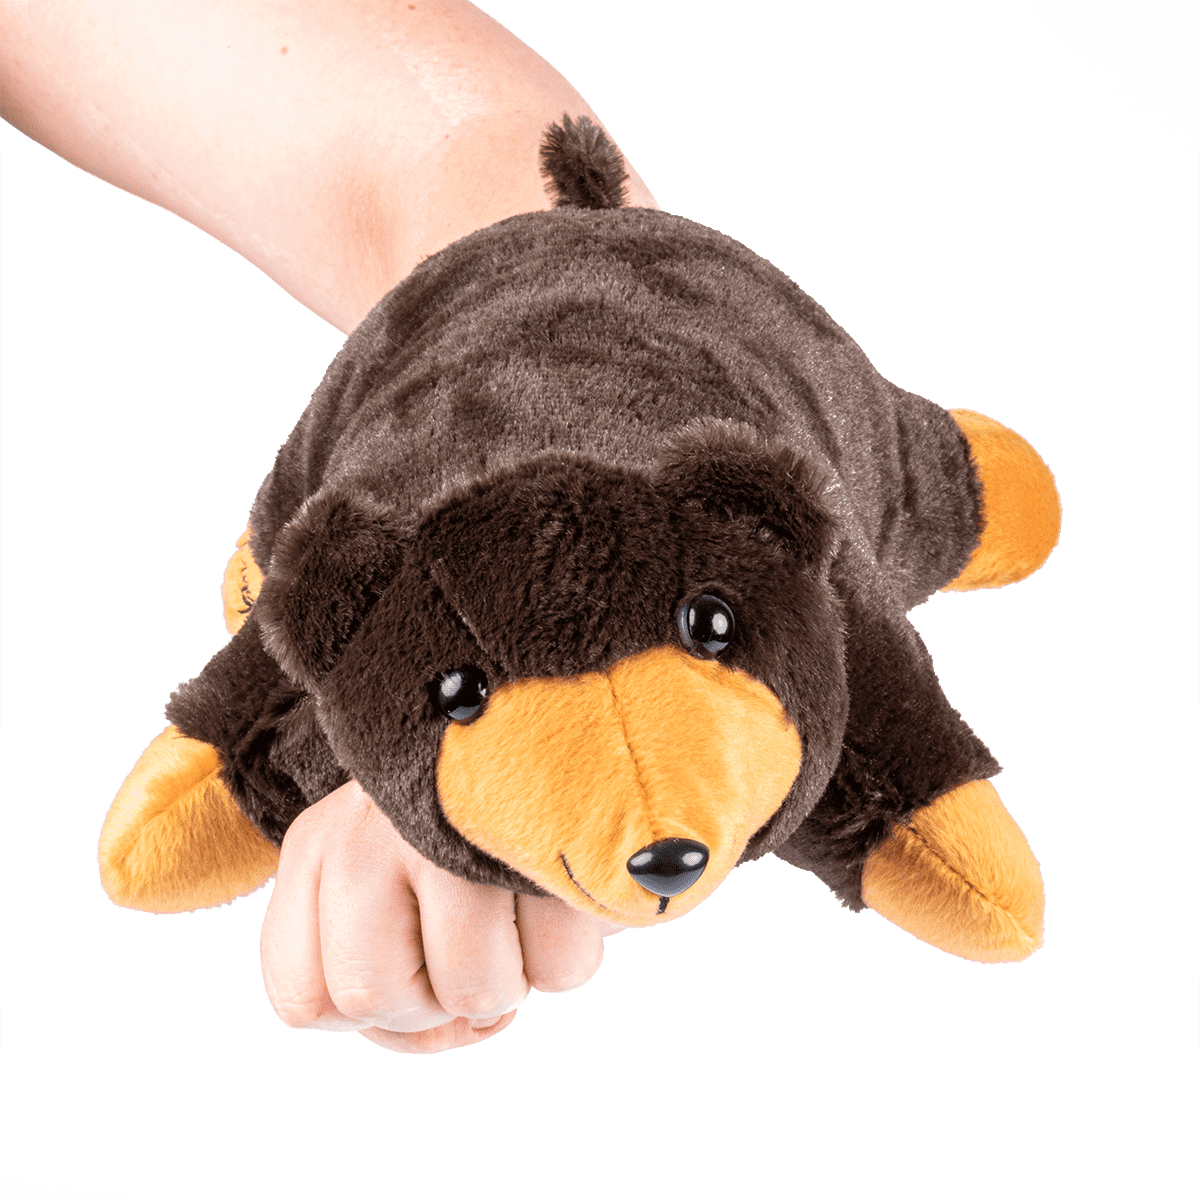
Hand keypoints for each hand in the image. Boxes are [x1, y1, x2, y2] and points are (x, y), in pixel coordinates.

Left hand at [261, 780, 611, 1052]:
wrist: (536, 705)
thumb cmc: (463, 811)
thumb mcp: (392, 867)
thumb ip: (390, 964)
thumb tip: (466, 1028)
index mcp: (316, 846)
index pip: (304, 1001)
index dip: (378, 1019)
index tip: (428, 975)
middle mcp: (362, 832)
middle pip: (375, 1000)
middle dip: (445, 999)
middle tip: (481, 940)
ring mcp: (443, 830)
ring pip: (472, 993)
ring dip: (514, 975)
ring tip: (520, 911)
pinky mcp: (532, 832)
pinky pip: (557, 967)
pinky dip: (569, 950)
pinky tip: (558, 895)